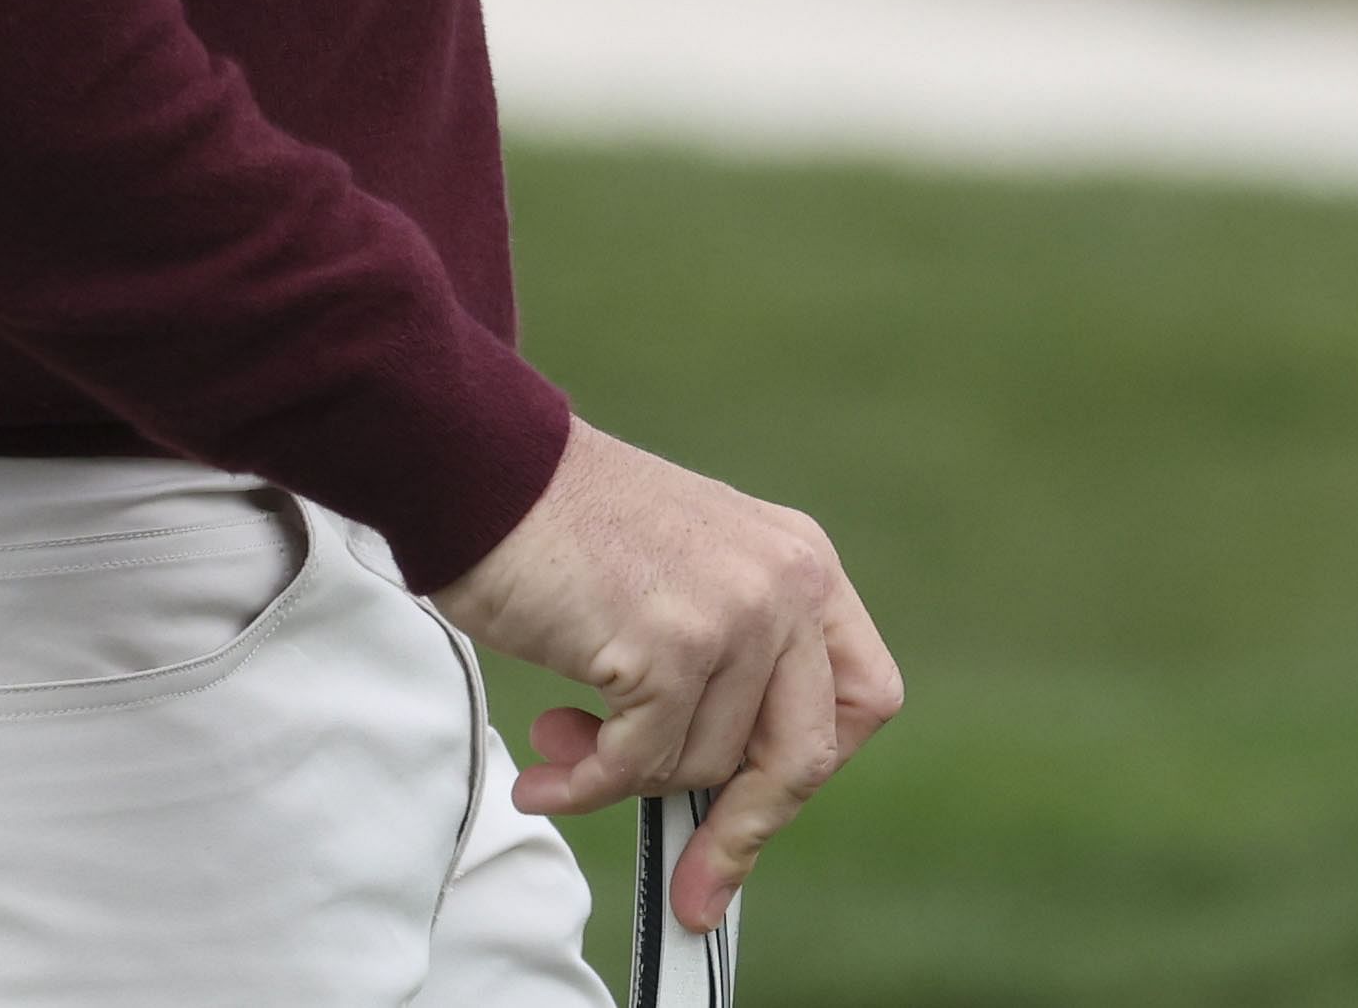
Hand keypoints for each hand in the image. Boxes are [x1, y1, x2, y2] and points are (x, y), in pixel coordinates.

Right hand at [431, 420, 903, 931]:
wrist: (492, 473)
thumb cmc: (570, 534)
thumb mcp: (691, 581)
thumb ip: (729, 666)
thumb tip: (728, 804)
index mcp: (804, 565)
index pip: (864, 696)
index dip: (812, 767)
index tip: (756, 818)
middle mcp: (788, 583)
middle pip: (805, 753)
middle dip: (742, 830)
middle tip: (693, 884)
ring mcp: (737, 613)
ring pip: (703, 765)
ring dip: (624, 777)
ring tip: (565, 740)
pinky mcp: (672, 644)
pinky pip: (637, 765)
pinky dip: (584, 787)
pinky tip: (545, 769)